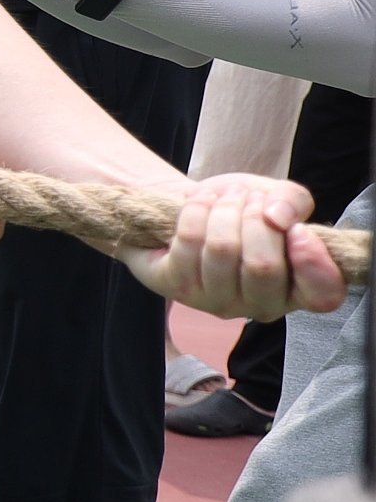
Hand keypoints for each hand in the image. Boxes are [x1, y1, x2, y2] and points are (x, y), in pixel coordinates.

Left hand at [132, 171, 345, 320]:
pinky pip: (189, 241)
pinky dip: (197, 209)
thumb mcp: (280, 198)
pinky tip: (202, 201)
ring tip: (229, 196)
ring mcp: (217, 301)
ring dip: (226, 209)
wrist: (196, 207)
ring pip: (223, 249)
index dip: (313, 262)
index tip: (299, 229)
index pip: (322, 296)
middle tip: (252, 198)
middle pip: (263, 266)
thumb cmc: (248, 210)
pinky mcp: (177, 286)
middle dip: (256, 218)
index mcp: (300, 290)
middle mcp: (261, 305)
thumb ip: (293, 201)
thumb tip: (278, 217)